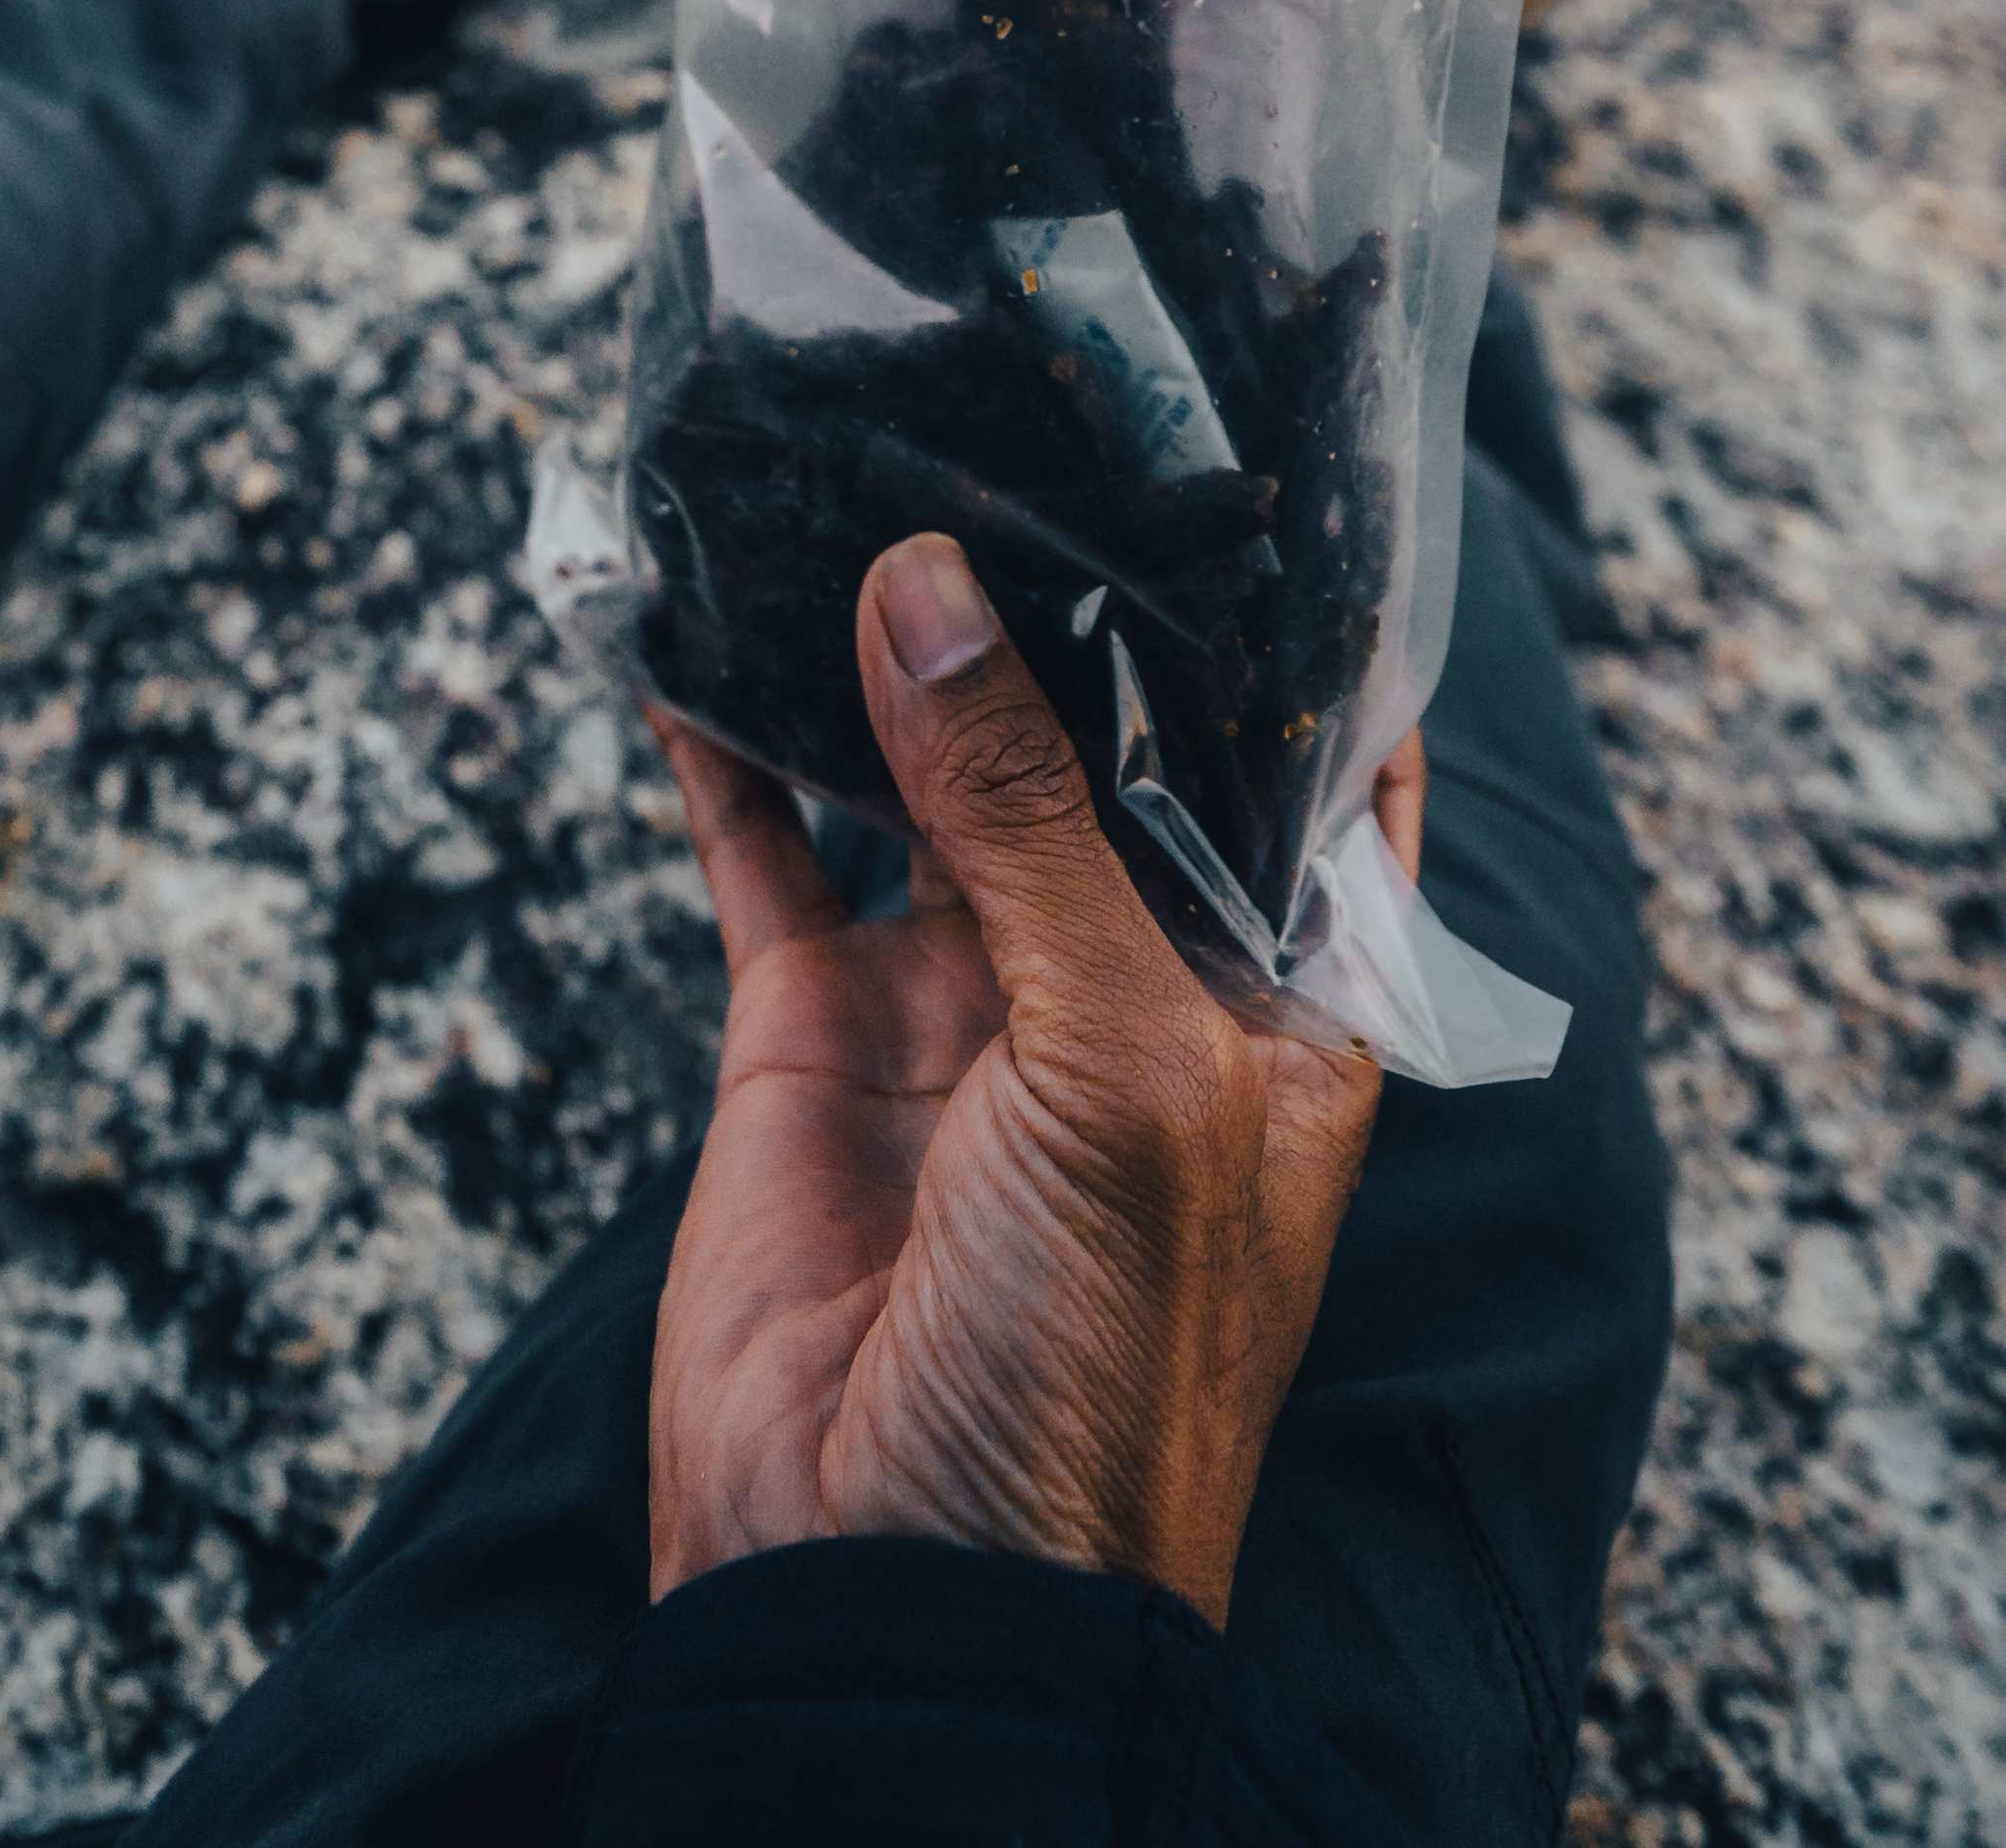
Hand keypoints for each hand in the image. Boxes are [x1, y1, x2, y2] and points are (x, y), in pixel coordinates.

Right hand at [646, 535, 1423, 1628]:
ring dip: (886, 639)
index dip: (1288, 629)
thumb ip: (1028, 825)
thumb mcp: (1120, 1073)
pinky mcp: (813, 1038)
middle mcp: (1132, 983)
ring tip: (846, 467)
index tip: (1247, 452)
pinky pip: (771, 850)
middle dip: (1058, 596)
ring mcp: (964, 1003)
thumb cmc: (1096, 1381)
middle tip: (1004, 404)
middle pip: (1104, 742)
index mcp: (1284, 1006)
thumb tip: (927, 588)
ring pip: (928, 766)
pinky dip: (726, 742)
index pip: (1317, 775)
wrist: (897, 1600)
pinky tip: (688, 629)